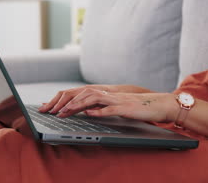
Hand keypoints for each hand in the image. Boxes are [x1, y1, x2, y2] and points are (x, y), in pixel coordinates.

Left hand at [39, 87, 177, 122]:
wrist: (158, 104)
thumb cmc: (137, 107)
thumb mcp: (115, 107)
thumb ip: (101, 107)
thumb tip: (85, 111)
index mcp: (104, 93)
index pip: (80, 93)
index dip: (64, 99)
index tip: (50, 107)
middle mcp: (108, 94)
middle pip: (82, 94)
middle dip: (65, 102)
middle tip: (52, 111)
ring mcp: (116, 100)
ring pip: (92, 99)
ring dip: (77, 105)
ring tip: (65, 113)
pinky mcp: (125, 108)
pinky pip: (110, 109)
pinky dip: (99, 111)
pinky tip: (89, 114)